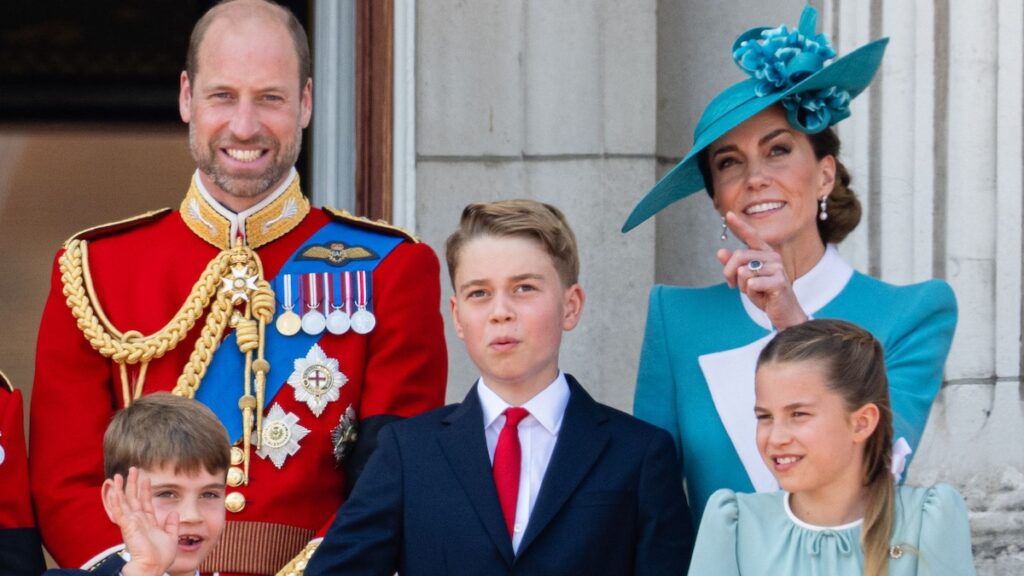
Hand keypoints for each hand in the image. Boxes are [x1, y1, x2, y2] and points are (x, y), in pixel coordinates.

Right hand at [109, 467, 178, 575]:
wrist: (154, 567)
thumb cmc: (161, 557)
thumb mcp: (171, 537)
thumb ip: (172, 524)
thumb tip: (174, 512)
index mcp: (148, 522)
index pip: (146, 501)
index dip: (145, 489)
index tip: (146, 477)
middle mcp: (138, 521)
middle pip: (134, 498)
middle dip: (133, 483)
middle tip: (133, 469)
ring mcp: (131, 523)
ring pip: (124, 502)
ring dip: (121, 488)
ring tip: (118, 475)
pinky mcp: (127, 526)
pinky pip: (119, 511)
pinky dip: (116, 501)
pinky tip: (113, 491)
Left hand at [716, 211, 807, 329]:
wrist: (784, 313)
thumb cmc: (765, 294)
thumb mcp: (746, 279)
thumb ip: (734, 266)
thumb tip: (719, 252)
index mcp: (765, 253)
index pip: (751, 236)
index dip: (739, 226)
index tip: (728, 214)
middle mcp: (773, 256)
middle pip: (738, 256)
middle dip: (729, 272)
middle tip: (732, 285)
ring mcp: (777, 268)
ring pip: (743, 272)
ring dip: (742, 287)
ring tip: (754, 292)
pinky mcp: (778, 281)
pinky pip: (751, 284)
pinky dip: (751, 294)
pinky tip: (762, 297)